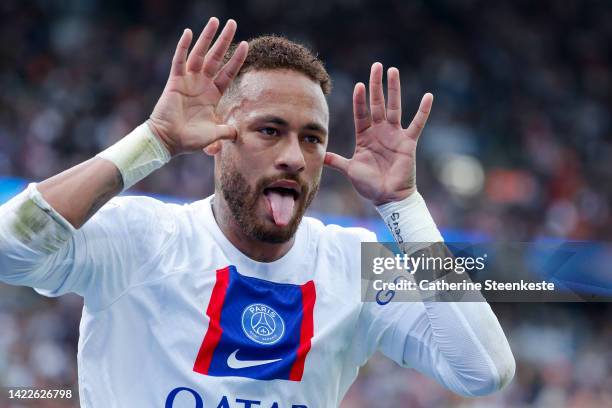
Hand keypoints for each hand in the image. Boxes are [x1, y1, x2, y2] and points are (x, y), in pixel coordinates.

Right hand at [148, 18, 247, 155]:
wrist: (169, 142)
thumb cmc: (189, 139)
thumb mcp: (214, 135)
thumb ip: (227, 130)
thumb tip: (239, 133)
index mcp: (212, 95)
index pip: (228, 72)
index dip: (237, 59)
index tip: (245, 44)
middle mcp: (201, 84)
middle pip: (216, 58)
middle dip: (224, 40)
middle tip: (232, 22)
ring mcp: (188, 81)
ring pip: (199, 54)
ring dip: (207, 37)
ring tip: (215, 21)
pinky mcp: (175, 81)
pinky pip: (179, 60)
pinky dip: (183, 47)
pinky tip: (189, 32)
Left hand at [324, 63, 432, 204]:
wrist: (387, 197)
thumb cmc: (369, 185)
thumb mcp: (350, 170)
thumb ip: (336, 161)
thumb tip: (320, 156)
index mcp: (365, 136)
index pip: (361, 113)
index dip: (359, 100)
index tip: (358, 85)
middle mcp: (379, 131)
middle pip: (377, 104)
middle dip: (376, 85)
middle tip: (376, 66)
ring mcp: (394, 135)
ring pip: (395, 107)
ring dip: (394, 89)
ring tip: (393, 71)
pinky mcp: (408, 142)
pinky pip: (417, 124)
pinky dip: (423, 111)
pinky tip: (428, 96)